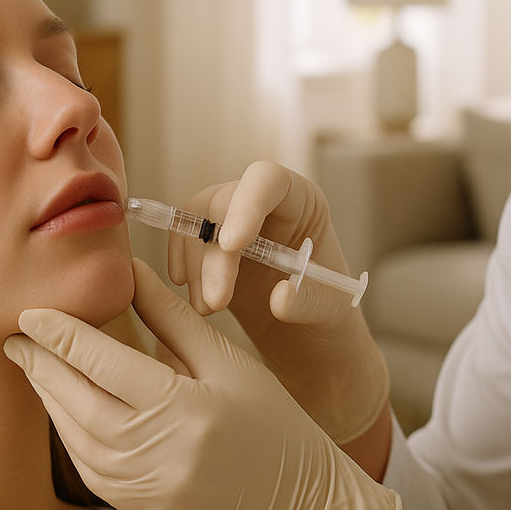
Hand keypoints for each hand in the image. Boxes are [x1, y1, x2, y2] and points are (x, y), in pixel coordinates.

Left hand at [4, 260, 401, 509]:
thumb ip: (170, 316)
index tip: (30, 311)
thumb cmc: (269, 419)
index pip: (101, 362)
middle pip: (76, 400)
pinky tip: (65, 406)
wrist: (298, 501)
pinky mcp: (139, 509)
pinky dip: (71, 432)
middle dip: (41, 364)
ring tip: (35, 364)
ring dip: (50, 398)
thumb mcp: (226, 358)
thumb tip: (127, 270)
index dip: (59, 334)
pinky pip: (88, 466)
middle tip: (16, 334)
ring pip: (74, 436)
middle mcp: (153, 453)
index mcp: (180, 407)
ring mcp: (142, 489)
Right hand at [171, 161, 389, 443]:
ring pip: (195, 220)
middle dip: (213, 254)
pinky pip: (182, 238)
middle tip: (215, 303)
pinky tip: (195, 298)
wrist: (304, 329)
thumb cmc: (324, 310)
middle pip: (222, 202)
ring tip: (209, 309)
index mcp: (302, 200)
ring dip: (194, 267)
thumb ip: (307, 301)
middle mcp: (263, 199)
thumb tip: (280, 296)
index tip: (232, 245)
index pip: (268, 180)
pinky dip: (182, 267)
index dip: (246, 204)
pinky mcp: (208, 240)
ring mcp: (232, 216)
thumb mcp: (328, 309)